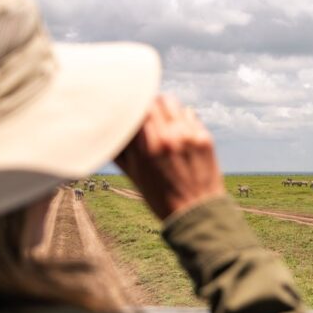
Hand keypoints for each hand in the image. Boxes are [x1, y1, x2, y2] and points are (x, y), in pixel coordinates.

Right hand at [115, 94, 225, 219]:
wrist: (196, 213)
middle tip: (144, 114)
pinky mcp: (205, 138)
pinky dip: (181, 119)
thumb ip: (120, 149)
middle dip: (147, 105)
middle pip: (153, 100)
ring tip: (161, 119)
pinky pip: (189, 115)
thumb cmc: (160, 197)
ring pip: (172, 102)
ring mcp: (189, 135)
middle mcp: (169, 136)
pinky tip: (178, 132)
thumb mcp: (133, 174)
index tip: (128, 111)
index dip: (131, 108)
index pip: (136, 109)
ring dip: (164, 107)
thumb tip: (108, 130)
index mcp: (147, 146)